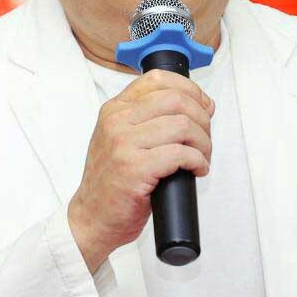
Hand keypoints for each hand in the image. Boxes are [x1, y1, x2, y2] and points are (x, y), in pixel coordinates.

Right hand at [68, 70, 214, 273]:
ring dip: (203, 143)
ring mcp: (123, 144)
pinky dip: (198, 162)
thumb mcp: (118, 138)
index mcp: (114, 110)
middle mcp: (116, 121)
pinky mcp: (134, 169)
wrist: (92, 216)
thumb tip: (192, 106)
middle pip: (176, 100)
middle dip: (202, 119)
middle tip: (204, 139)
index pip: (158, 79)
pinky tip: (197, 170)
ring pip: (183, 126)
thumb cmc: (112, 181)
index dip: (190, 89)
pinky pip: (181, 154)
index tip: (203, 107)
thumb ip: (144, 118)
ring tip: (201, 157)